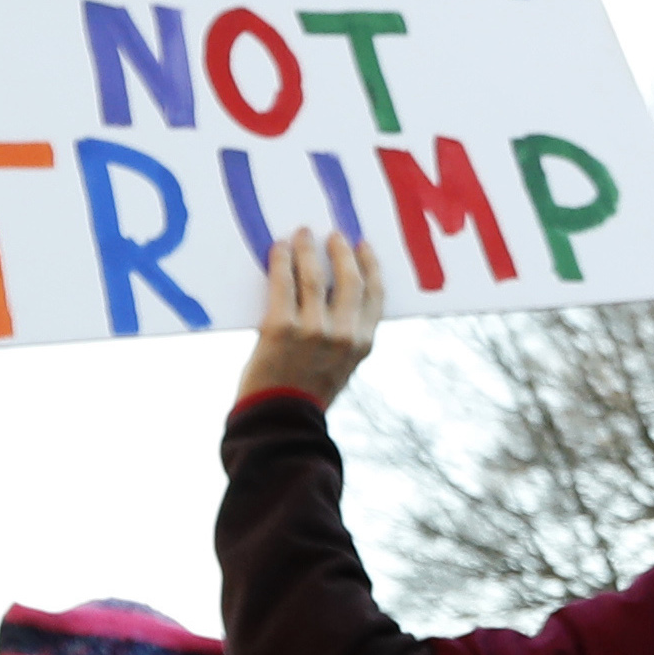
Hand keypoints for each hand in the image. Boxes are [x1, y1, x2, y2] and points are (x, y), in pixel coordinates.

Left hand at [241, 226, 384, 404]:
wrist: (278, 421)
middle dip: (341, 251)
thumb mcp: (341, 366)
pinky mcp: (281, 328)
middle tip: (333, 234)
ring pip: (314, 276)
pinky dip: (281, 261)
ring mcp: (312, 330)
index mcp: (363, 344)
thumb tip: (334, 290)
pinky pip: (283, 283)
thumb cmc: (307, 393)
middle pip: (349, 279)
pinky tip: (279, 249)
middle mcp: (343, 334)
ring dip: (308, 249)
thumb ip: (345, 335)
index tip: (362, 245)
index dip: (370, 264)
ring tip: (302, 234)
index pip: (375, 293)